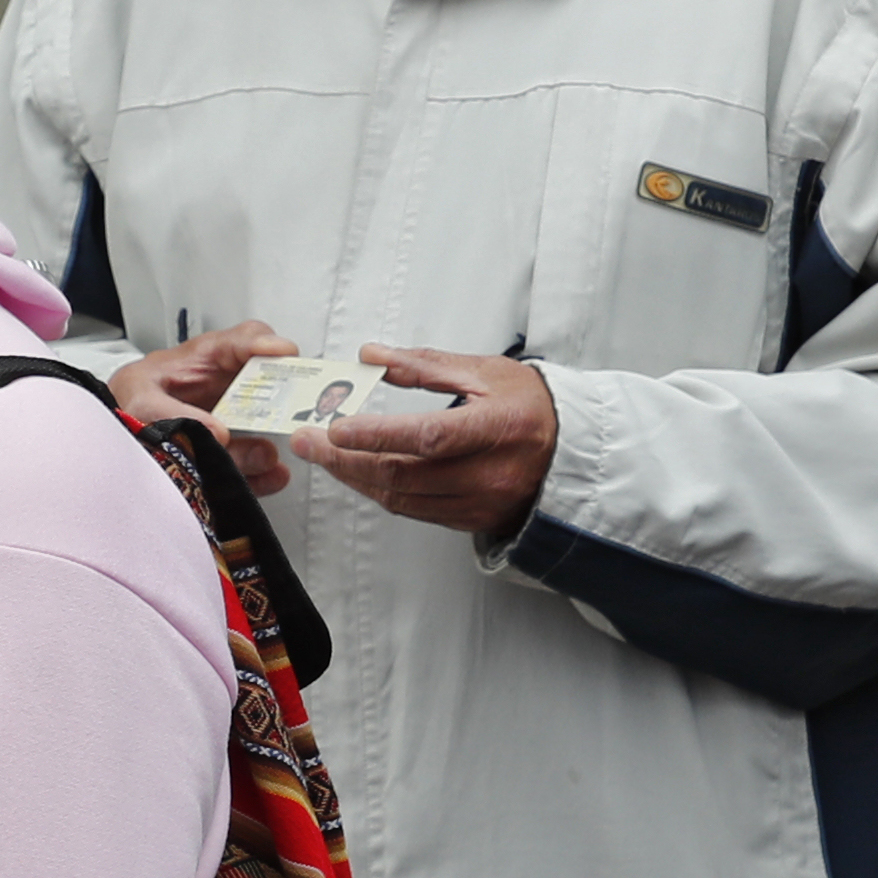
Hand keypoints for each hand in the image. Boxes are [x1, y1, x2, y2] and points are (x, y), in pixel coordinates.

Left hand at [113, 320, 298, 497]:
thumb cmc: (126, 400)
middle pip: (268, 383)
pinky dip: (263, 471)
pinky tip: (268, 477)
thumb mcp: (139, 399)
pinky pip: (252, 460)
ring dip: (270, 441)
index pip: (244, 340)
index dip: (267, 344)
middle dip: (285, 396)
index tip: (286, 355)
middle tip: (294, 411)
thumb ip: (172, 412)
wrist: (111, 431)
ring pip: (263, 427)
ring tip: (267, 457)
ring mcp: (231, 418)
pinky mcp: (228, 450)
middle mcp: (225, 386)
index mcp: (205, 359)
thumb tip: (218, 433)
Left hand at [295, 345, 561, 542]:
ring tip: (324, 455)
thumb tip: (371, 355)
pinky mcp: (471, 521)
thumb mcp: (483, 372)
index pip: (429, 437)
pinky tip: (359, 472)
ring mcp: (481, 503)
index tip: (335, 428)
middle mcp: (491, 474)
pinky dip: (381, 491)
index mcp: (498, 428)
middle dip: (347, 459)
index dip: (378, 435)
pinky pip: (415, 511)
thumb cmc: (529, 405)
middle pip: (405, 475)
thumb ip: (424, 365)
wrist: (568, 450)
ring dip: (357, 478)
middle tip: (308, 441)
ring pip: (403, 499)